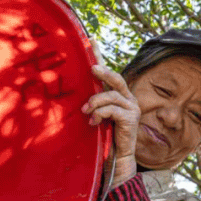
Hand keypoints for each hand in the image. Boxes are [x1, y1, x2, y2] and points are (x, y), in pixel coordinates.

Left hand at [81, 50, 139, 185]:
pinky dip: (101, 113)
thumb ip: (88, 105)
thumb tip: (70, 96)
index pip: (107, 72)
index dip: (99, 56)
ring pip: (112, 94)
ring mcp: (131, 108)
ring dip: (96, 102)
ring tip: (86, 112)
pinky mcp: (131, 118)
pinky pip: (113, 109)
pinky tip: (94, 122)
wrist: (115, 160)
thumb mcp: (92, 117)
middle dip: (103, 71)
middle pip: (116, 78)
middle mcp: (127, 99)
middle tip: (91, 68)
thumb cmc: (101, 139)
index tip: (90, 40)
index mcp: (116, 96)